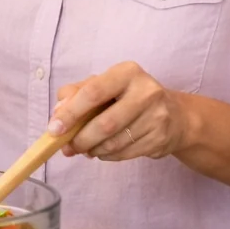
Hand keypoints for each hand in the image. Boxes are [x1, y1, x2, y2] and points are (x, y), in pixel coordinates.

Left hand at [49, 62, 191, 160]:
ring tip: (85, 148)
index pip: (93, 92)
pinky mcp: (160, 138)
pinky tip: (103, 151)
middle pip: (104, 123)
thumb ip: (77, 93)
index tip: (54, 129)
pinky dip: (108, 155)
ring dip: (93, 149)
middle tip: (68, 147)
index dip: (71, 113)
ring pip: (114, 142)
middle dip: (81, 139)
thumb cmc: (129, 96)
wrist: (175, 115)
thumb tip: (58, 112)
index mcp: (127, 72)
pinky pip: (125, 153)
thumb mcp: (104, 85)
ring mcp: (157, 116)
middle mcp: (146, 91)